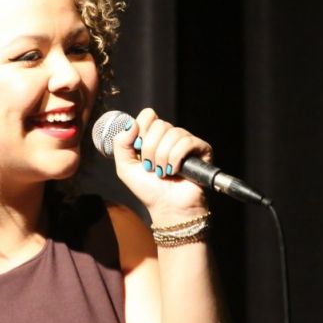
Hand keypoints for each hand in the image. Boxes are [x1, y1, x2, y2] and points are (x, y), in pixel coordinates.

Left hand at [111, 108, 211, 224]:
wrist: (167, 207)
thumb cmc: (148, 189)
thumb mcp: (125, 167)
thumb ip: (121, 144)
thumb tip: (132, 124)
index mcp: (154, 136)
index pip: (148, 115)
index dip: (142, 129)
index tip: (138, 148)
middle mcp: (171, 136)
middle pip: (159, 124)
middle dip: (150, 149)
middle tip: (151, 167)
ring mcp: (187, 141)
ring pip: (173, 134)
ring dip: (163, 157)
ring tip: (162, 173)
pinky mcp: (201, 149)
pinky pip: (186, 142)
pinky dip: (176, 158)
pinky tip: (174, 171)